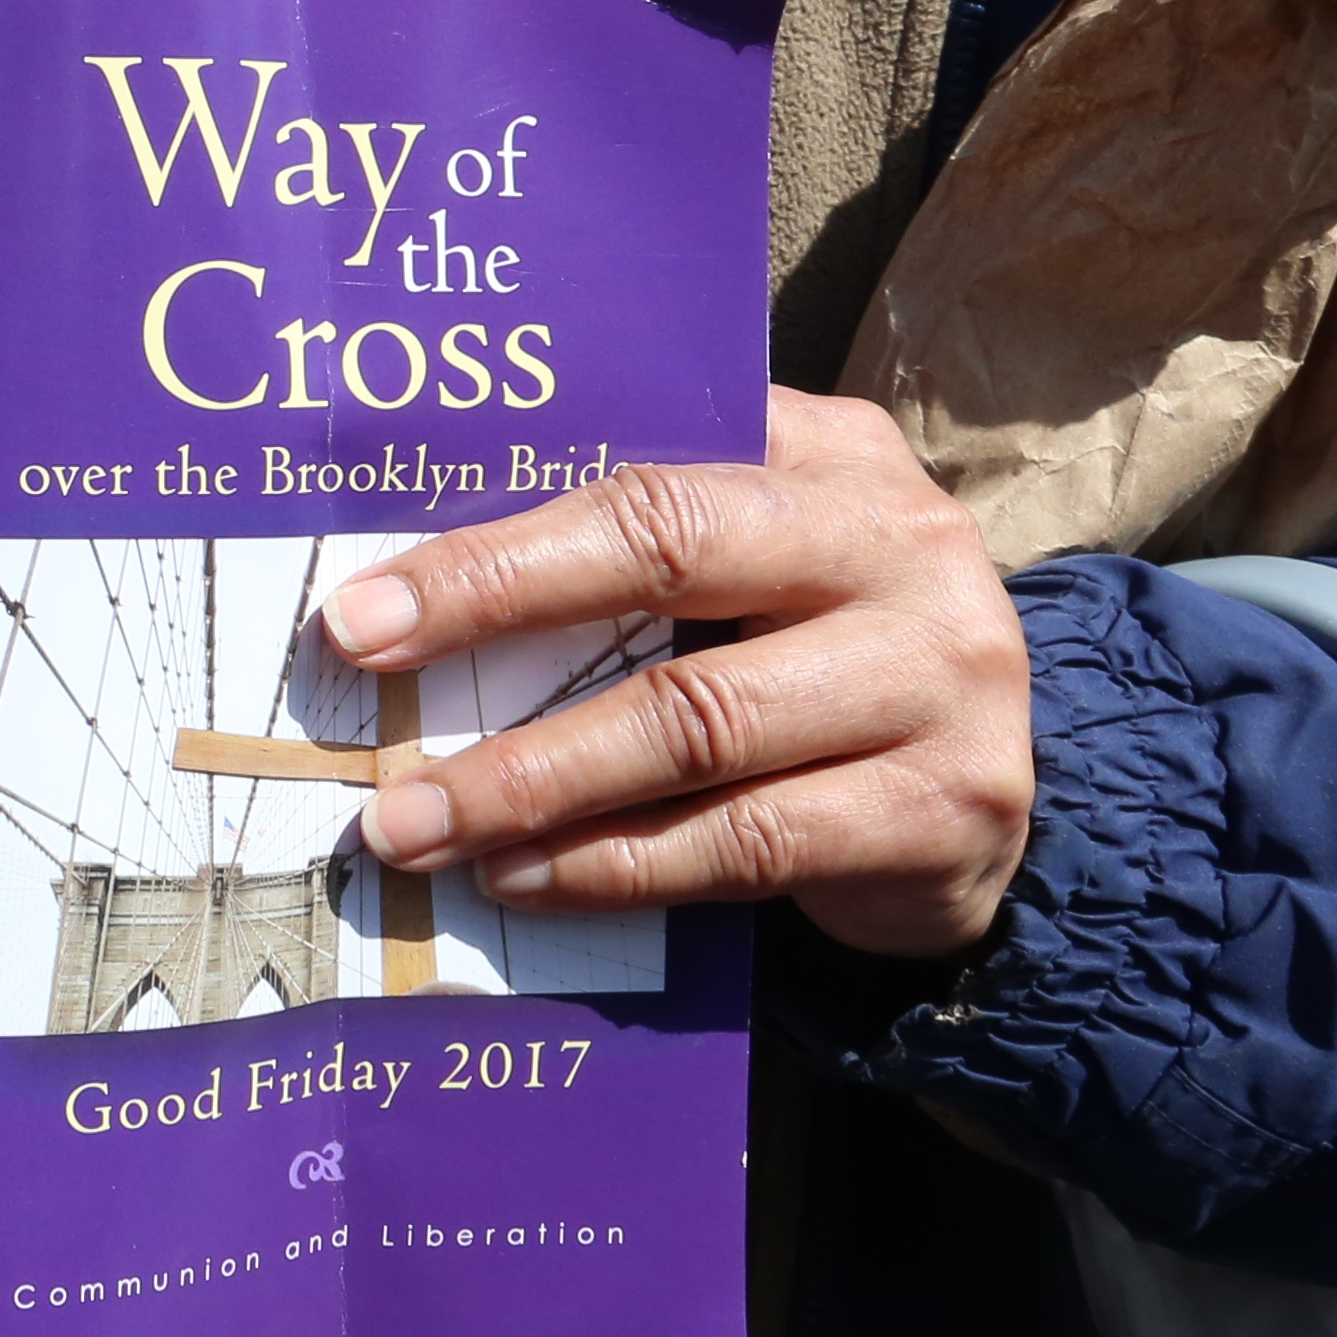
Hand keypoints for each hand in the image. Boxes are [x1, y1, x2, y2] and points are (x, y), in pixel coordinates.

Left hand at [322, 388, 1034, 959]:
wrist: (974, 799)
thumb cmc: (811, 657)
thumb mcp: (750, 572)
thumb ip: (630, 550)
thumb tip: (408, 595)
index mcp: (830, 455)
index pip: (644, 476)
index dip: (497, 543)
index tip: (363, 609)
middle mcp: (901, 544)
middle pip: (675, 558)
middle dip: (498, 616)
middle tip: (367, 691)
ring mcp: (939, 677)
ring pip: (699, 722)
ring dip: (534, 780)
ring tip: (418, 824)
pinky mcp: (947, 808)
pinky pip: (749, 841)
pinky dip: (619, 866)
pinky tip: (525, 881)